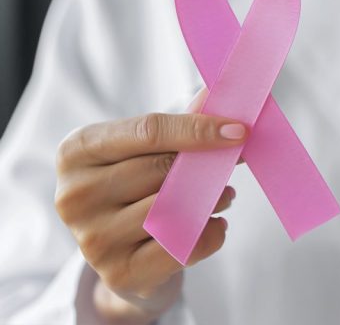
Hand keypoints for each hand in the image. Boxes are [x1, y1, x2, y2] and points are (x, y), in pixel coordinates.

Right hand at [55, 89, 245, 324]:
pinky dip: (210, 234)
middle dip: (206, 166)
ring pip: (172, 209)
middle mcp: (75, 195)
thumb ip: (184, 121)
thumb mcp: (149, 149)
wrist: (120, 252)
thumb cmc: (137, 186)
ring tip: (223, 195)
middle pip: (161, 169)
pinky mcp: (117, 273)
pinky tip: (214, 224)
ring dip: (211, 200)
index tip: (239, 130)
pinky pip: (181, 247)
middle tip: (231, 164)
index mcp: (78, 150)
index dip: (198, 129)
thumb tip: (221, 91)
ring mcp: (92, 239)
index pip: (148, 130)